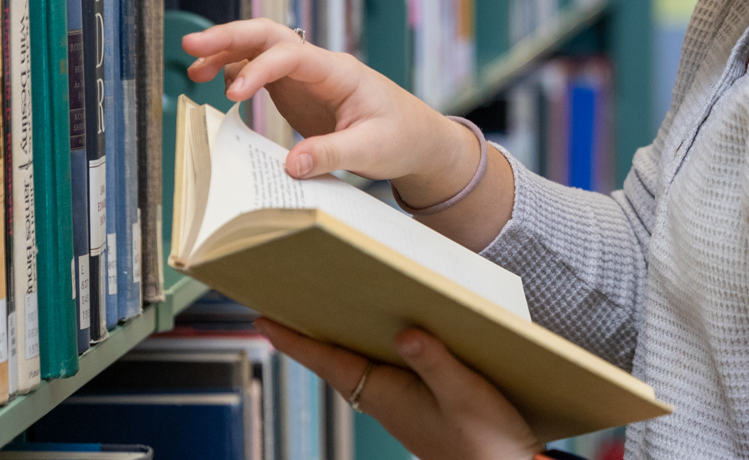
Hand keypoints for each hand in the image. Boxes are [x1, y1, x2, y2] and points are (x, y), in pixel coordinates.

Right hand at [179, 18, 468, 192]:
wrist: (417, 138)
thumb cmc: (401, 137)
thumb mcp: (371, 150)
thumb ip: (331, 154)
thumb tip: (288, 166)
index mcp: (340, 72)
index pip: (292, 55)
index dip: (259, 69)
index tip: (233, 93)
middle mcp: (319, 67)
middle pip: (270, 36)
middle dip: (231, 36)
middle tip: (193, 45)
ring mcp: (307, 77)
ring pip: (262, 49)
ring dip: (228, 52)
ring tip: (193, 67)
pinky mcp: (298, 92)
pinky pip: (263, 72)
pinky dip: (237, 72)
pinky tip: (216, 82)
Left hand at [256, 317, 539, 459]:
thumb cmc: (486, 440)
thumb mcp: (464, 394)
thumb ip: (434, 361)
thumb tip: (405, 332)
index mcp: (388, 395)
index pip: (330, 362)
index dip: (296, 341)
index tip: (263, 321)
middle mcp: (386, 400)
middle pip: (336, 362)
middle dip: (309, 337)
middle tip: (282, 308)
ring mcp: (400, 405)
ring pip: (358, 366)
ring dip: (338, 342)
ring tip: (322, 314)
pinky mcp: (418, 405)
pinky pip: (383, 371)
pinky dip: (371, 350)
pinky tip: (384, 335)